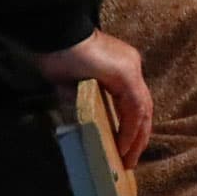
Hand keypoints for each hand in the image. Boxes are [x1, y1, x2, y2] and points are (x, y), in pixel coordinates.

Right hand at [31, 30, 153, 166]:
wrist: (54, 35)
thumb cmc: (56, 54)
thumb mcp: (69, 84)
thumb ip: (78, 101)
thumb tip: (79, 124)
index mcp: (120, 67)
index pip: (132, 101)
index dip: (130, 125)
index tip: (124, 146)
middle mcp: (131, 67)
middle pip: (142, 108)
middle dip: (137, 136)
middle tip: (129, 160)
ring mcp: (131, 69)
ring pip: (142, 110)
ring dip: (135, 138)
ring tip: (127, 160)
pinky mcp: (127, 74)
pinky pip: (133, 108)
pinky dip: (129, 129)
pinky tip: (122, 146)